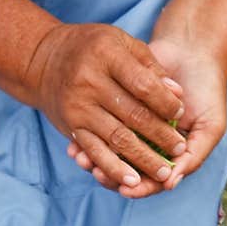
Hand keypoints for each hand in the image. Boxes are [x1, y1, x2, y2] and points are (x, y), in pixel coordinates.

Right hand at [24, 22, 185, 193]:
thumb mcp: (121, 42)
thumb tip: (177, 94)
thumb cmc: (93, 48)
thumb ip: (150, 66)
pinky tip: (133, 182)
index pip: (143, 85)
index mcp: (106, 55)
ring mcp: (79, 108)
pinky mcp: (72, 128)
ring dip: (143, 159)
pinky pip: (96, 152)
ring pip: (117, 139)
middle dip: (160, 136)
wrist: (45, 61)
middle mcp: (90, 82)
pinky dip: (114, 169)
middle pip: (133, 115)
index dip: (165, 103)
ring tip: (164, 173)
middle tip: (180, 150)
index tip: (181, 115)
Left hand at [67, 35, 226, 197]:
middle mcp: (148, 147)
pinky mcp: (116, 112)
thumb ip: (193, 157)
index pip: (150, 182)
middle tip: (95, 172)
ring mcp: (131, 130)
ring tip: (81, 159)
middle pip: (125, 173)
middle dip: (108, 176)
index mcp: (169, 157)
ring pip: (109, 154)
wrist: (193, 50)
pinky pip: (98, 130)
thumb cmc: (207, 91)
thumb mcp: (209, 127)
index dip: (138, 188)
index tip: (125, 189)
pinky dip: (86, 138)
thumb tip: (169, 184)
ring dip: (93, 160)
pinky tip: (74, 144)